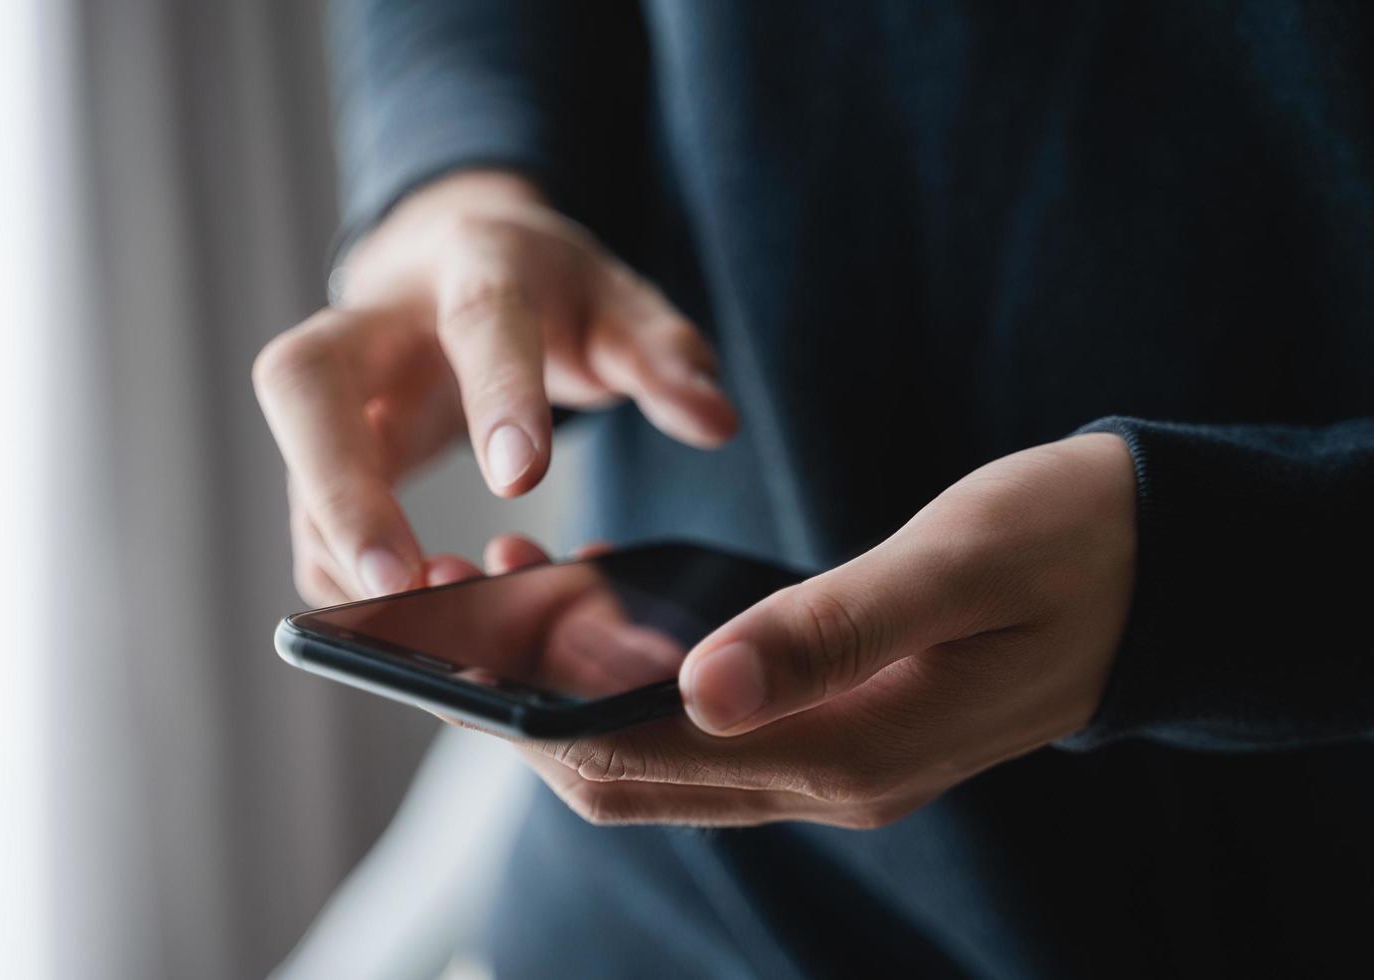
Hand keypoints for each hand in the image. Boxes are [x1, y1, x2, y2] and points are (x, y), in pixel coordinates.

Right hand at [252, 170, 737, 604]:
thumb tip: (714, 419)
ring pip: (295, 459)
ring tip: (398, 621)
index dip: (496, 394)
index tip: (520, 479)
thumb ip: (663, 355)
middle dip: (340, 482)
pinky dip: (339, 571)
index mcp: (474, 265)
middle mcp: (377, 321)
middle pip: (307, 380)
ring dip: (336, 548)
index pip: (478, 319)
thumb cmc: (543, 290)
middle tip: (393, 577)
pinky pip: (309, 513)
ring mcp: (334, 384)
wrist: (456, 261)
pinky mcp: (320, 445)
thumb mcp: (617, 303)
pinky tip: (388, 619)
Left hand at [464, 433, 1137, 827]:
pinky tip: (597, 604)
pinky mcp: (832, 728)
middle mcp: (827, 782)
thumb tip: (697, 688)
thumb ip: (832, 630)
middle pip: (625, 780)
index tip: (449, 662)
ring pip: (654, 758)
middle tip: (450, 617)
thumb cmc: (1064, 545)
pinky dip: (626, 680)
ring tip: (505, 591)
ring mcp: (829, 763)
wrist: (1164, 570)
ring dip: (567, 696)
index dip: (531, 723)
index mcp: (851, 755)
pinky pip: (699, 727)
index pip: (642, 766)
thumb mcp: (953, 566)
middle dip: (524, 713)